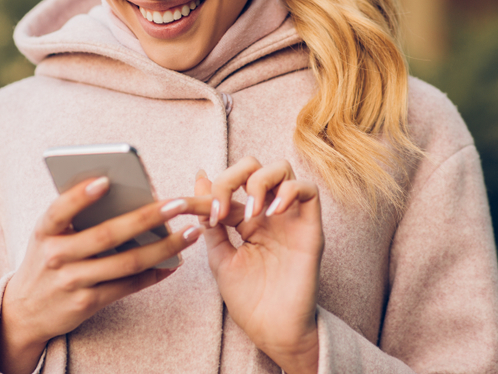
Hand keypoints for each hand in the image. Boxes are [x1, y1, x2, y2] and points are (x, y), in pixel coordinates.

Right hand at [0, 177, 204, 373]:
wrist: (24, 311)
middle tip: (178, 204)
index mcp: (44, 231)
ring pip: (126, 262)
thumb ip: (73, 216)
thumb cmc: (45, 260)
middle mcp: (56, 256)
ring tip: (189, 233)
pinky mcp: (87, 303)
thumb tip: (122, 193)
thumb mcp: (47, 235)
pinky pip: (127, 286)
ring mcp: (72, 282)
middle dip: (147, 218)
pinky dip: (153, 274)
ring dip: (163, 247)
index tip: (105, 180)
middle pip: (107, 235)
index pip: (60, 209)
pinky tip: (173, 262)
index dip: (81, 195)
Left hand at [197, 158, 323, 373]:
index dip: (205, 192)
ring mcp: (290, 219)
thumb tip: (199, 179)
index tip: (186, 207)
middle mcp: (268, 214)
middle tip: (220, 208)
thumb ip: (211, 220)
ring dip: (260, 181)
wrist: (272, 330)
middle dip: (231, 176)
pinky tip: (272, 213)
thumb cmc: (249, 299)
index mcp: (245, 219)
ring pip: (283, 169)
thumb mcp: (220, 256)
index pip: (227, 187)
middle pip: (254, 166)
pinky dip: (289, 191)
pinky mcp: (310, 229)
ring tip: (249, 213)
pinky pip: (309, 191)